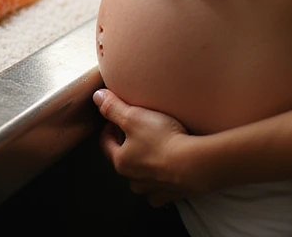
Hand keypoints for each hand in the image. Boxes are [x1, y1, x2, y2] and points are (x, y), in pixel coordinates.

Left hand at [94, 88, 198, 205]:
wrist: (194, 165)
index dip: (109, 126)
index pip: (106, 143)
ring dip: (145, 163)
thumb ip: (113, 107)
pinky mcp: (172, 194)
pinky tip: (170, 166)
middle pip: (124, 159)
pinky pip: (162, 187)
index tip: (116, 116)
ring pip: (142, 176)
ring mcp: (153, 189)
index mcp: (121, 162)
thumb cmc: (162, 140)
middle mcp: (134, 180)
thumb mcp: (133, 116)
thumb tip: (97, 97)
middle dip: (127, 145)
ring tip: (155, 146)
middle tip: (137, 129)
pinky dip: (163, 178)